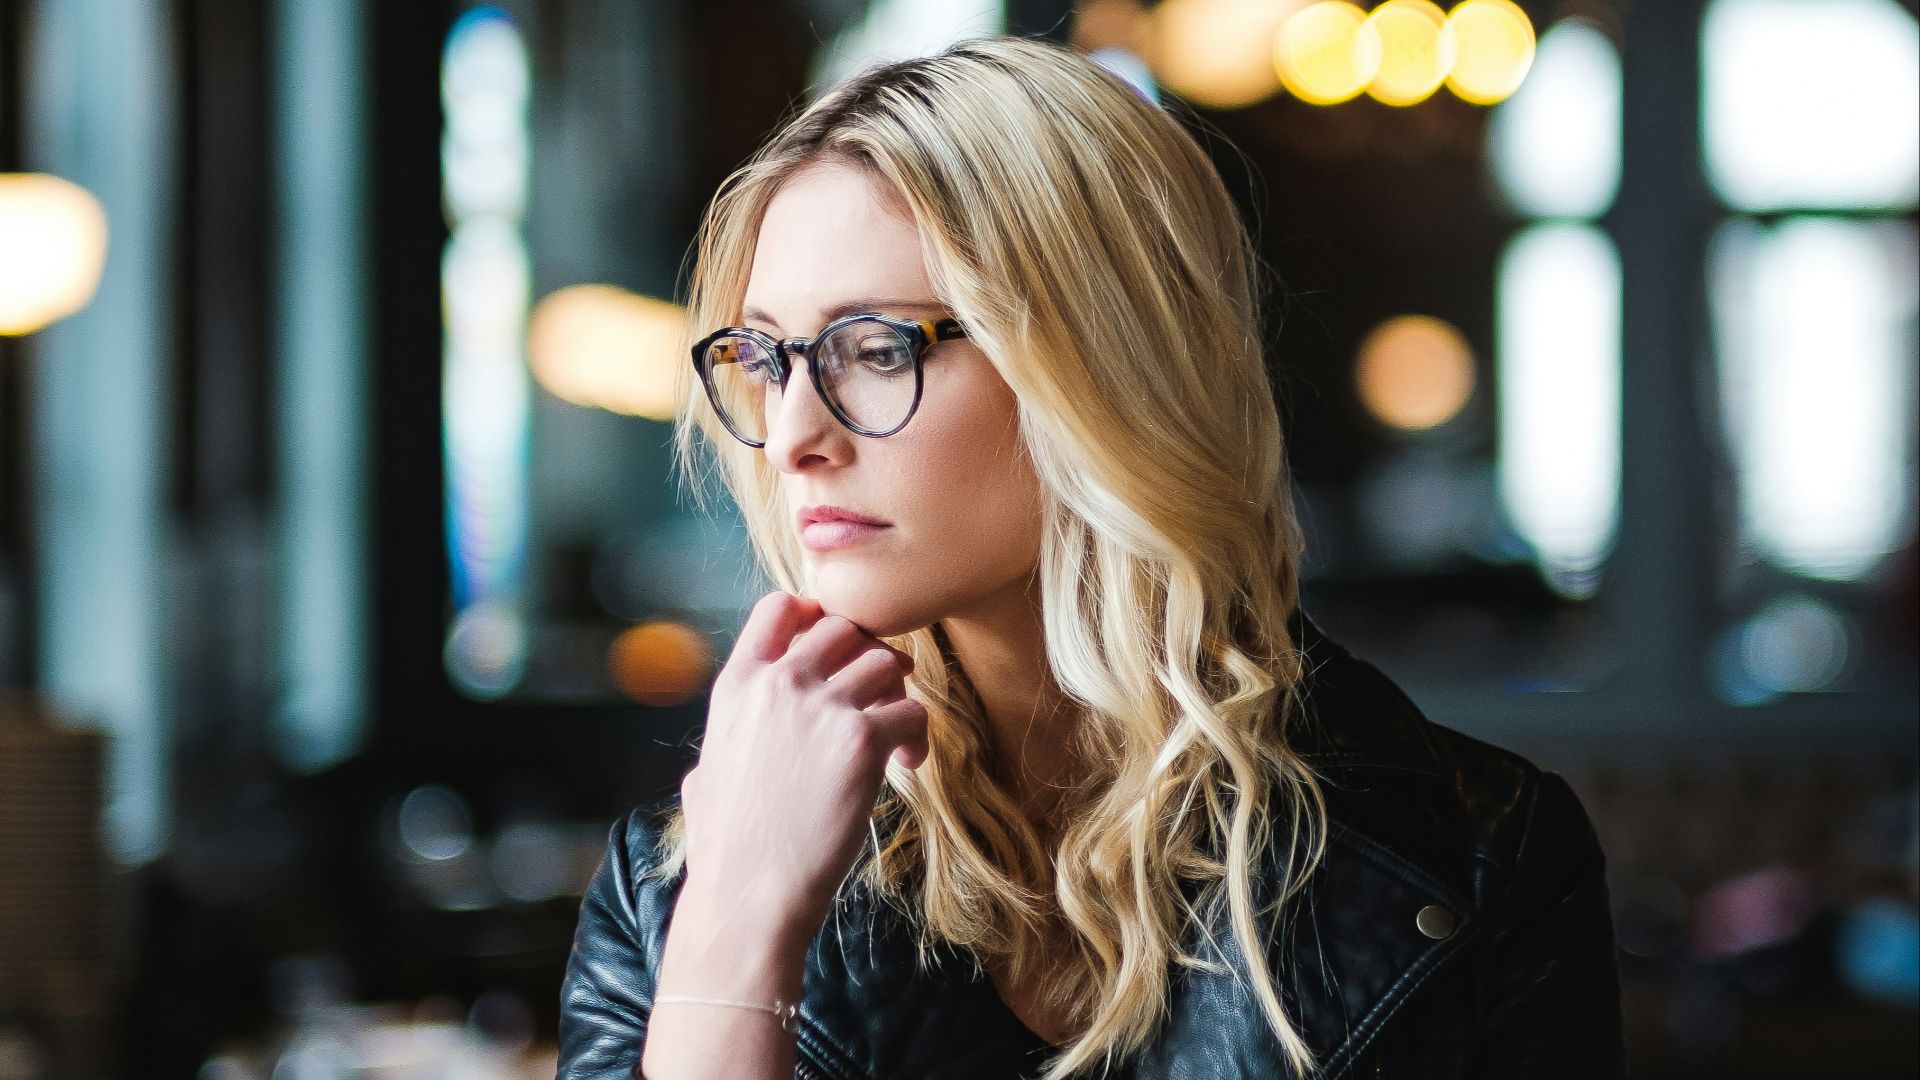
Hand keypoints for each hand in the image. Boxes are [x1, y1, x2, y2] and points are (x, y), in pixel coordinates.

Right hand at [677, 591, 929, 936]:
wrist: (747, 895)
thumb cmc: (726, 850)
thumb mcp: (704, 777)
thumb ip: (721, 750)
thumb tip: (711, 765)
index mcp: (737, 685)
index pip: (779, 606)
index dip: (815, 614)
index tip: (834, 648)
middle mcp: (779, 683)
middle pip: (844, 628)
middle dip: (867, 654)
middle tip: (879, 695)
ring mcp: (821, 707)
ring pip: (885, 661)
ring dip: (898, 691)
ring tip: (895, 735)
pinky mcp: (861, 740)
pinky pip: (912, 709)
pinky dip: (917, 735)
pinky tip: (906, 765)